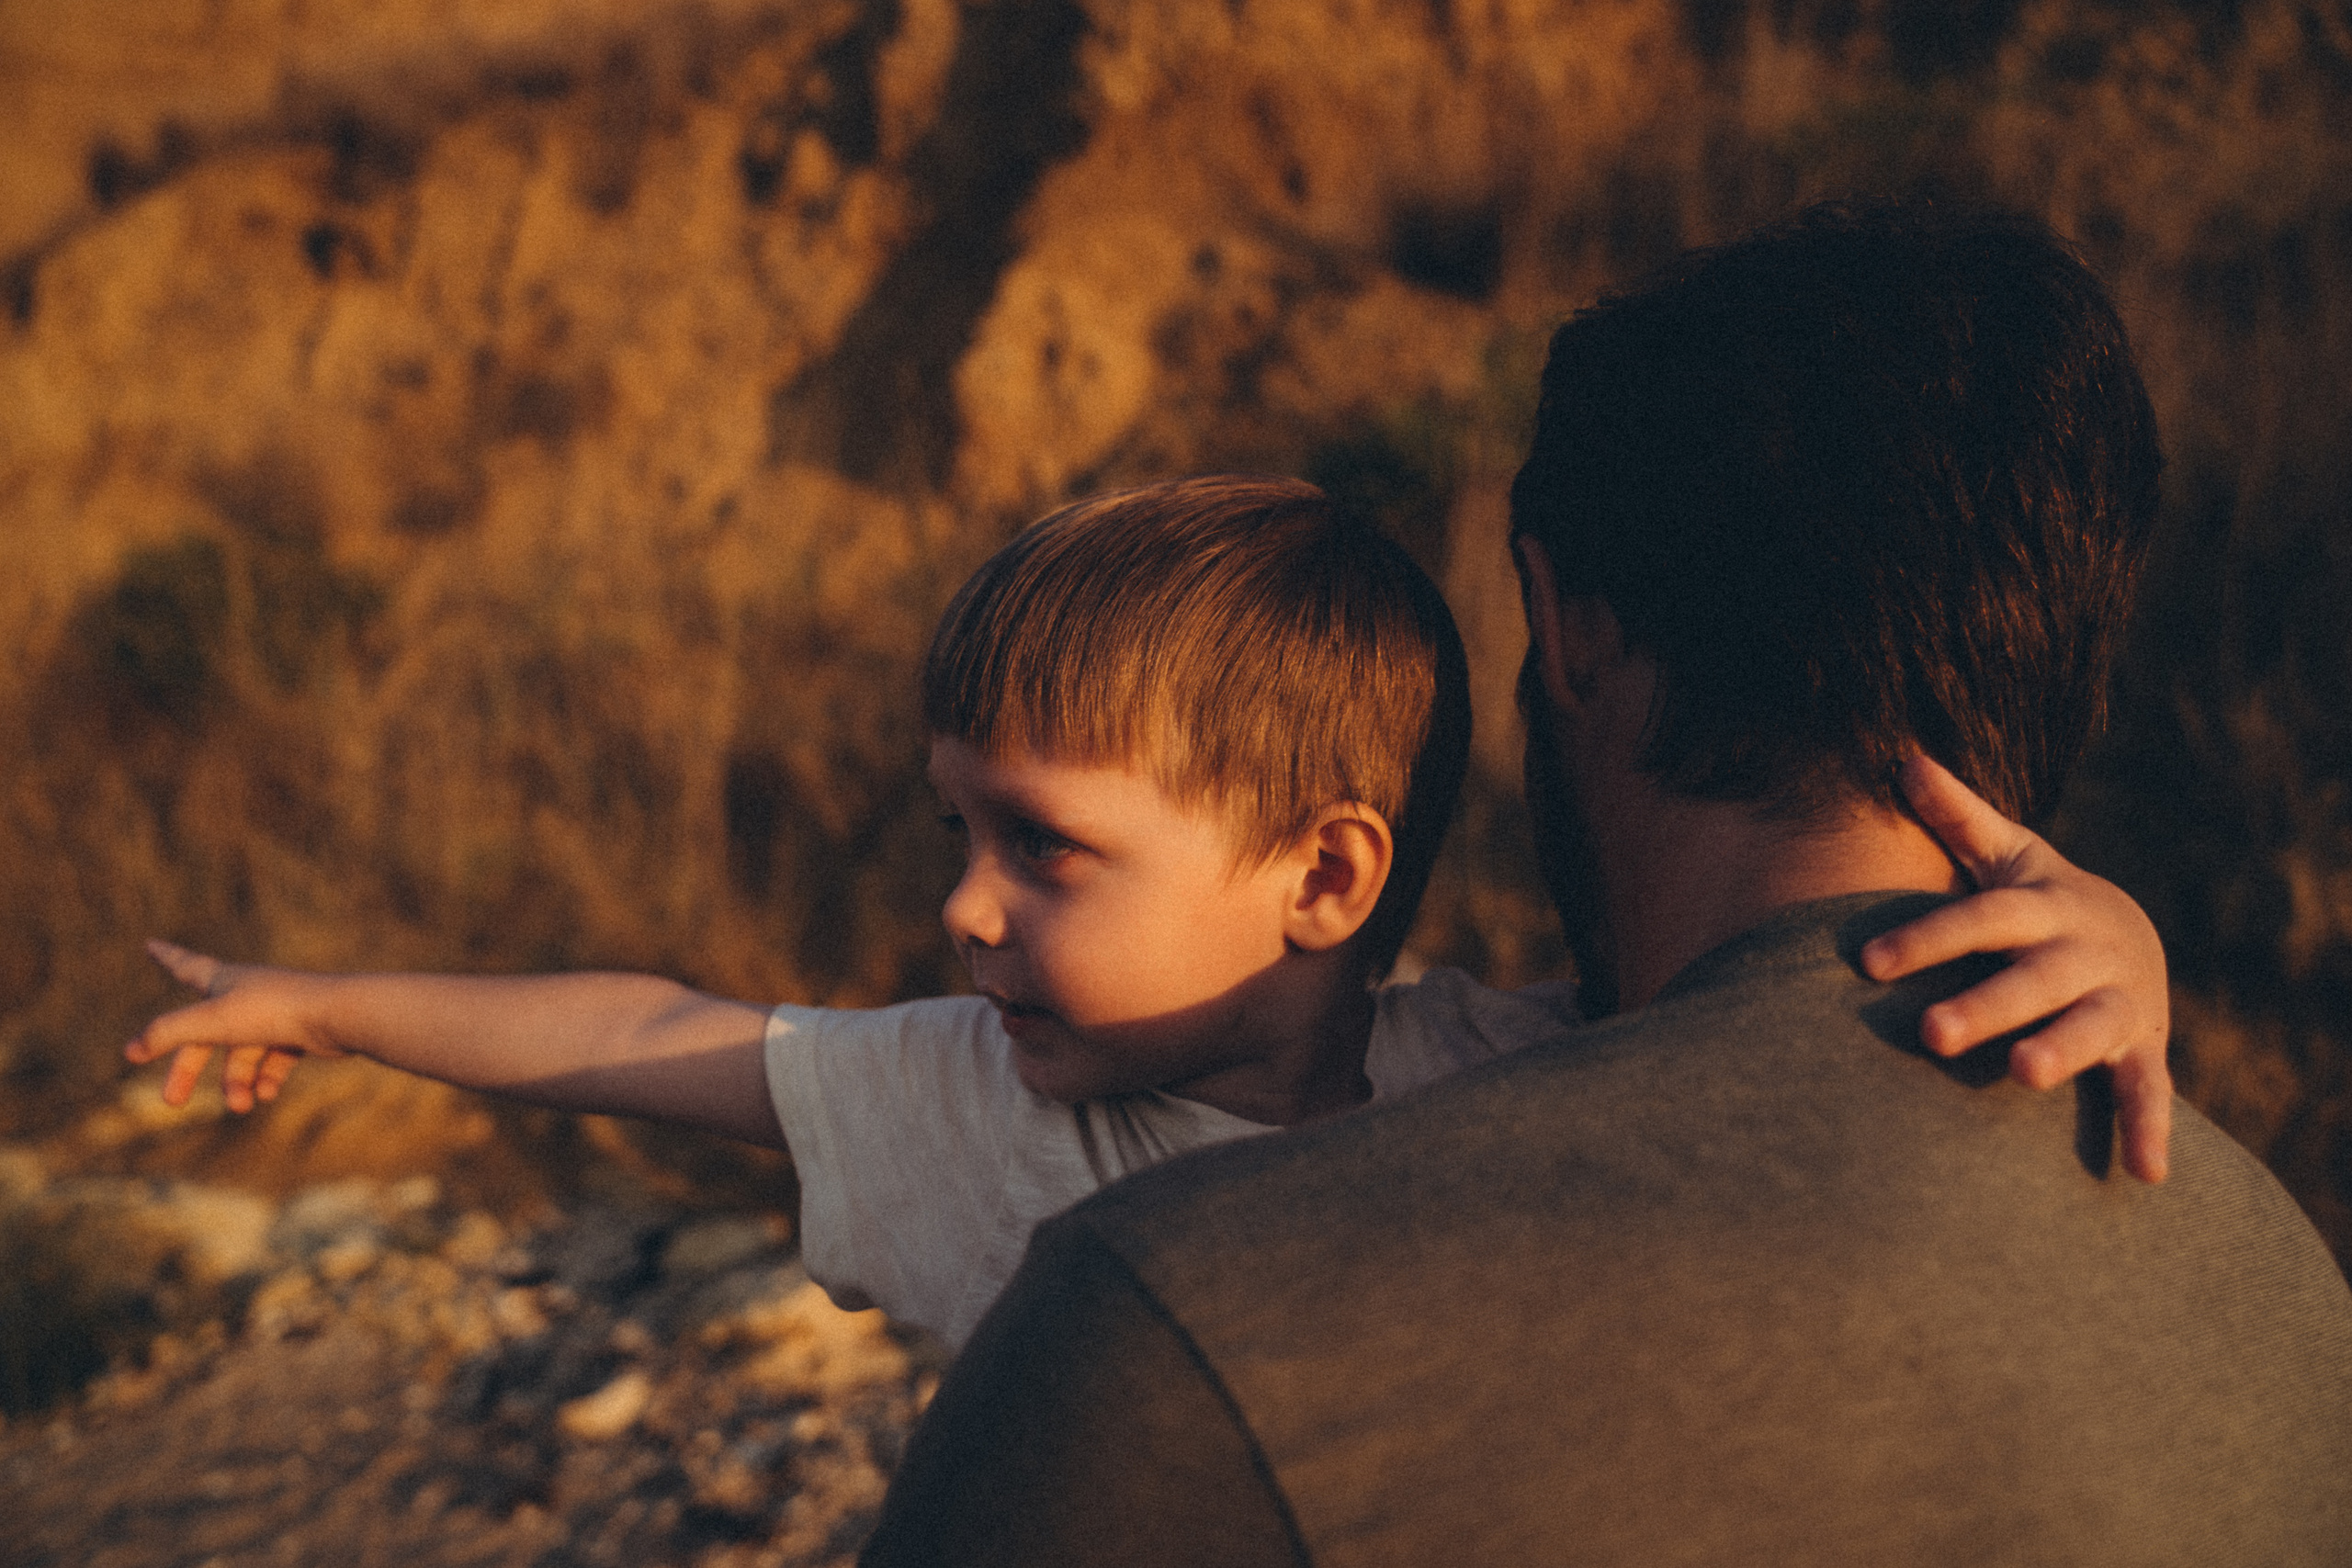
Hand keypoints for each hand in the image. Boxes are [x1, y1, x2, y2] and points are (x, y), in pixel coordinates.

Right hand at [126, 939, 347, 1111]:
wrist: (337, 1016)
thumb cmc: (272, 1011)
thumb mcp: (211, 1022)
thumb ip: (168, 1034)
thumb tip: (131, 1050)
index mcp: (223, 981)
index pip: (185, 965)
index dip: (166, 957)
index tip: (150, 944)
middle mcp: (246, 994)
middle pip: (205, 1035)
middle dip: (187, 1070)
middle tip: (172, 1103)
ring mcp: (273, 1014)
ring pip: (242, 1055)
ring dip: (237, 1084)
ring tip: (243, 1106)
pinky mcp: (298, 1033)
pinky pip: (274, 1061)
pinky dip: (267, 1080)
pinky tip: (268, 1095)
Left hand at [1861, 755, 2172, 1182]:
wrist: (2130, 936)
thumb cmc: (2037, 901)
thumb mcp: (2006, 854)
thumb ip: (1956, 815)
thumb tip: (1902, 758)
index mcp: (2043, 907)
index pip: (1979, 919)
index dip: (1926, 937)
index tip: (1865, 962)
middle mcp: (2084, 953)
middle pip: (2031, 979)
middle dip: (1984, 1005)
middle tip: (1929, 1035)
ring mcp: (2118, 1003)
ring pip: (2090, 1030)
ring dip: (2060, 1052)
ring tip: (2021, 1074)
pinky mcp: (2144, 1051)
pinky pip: (2149, 1093)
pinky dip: (2150, 1131)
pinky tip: (2144, 1177)